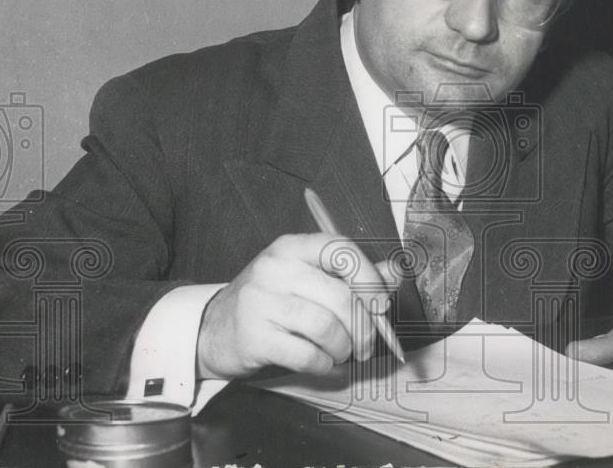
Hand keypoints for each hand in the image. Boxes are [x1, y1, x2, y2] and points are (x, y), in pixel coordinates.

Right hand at [197, 233, 400, 378]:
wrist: (215, 328)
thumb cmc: (273, 300)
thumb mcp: (309, 277)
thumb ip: (353, 274)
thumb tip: (397, 273)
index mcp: (294, 247)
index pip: (342, 250)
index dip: (369, 279)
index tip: (381, 304)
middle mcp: (276, 268)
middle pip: (340, 297)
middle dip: (364, 327)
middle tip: (367, 344)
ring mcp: (261, 301)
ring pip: (326, 328)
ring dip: (344, 349)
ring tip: (342, 352)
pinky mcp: (255, 336)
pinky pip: (307, 356)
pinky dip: (326, 365)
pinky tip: (325, 364)